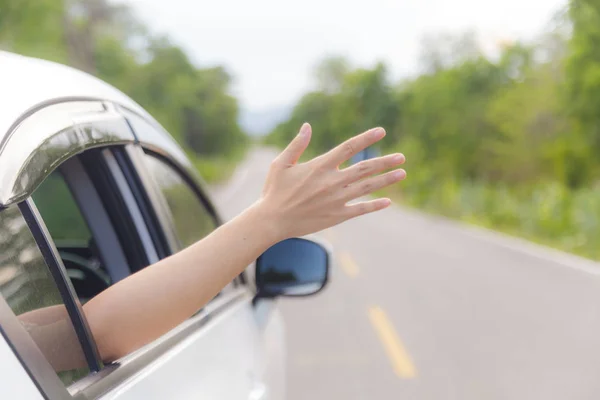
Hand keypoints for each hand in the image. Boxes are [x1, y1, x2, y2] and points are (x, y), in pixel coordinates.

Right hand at [259, 123, 405, 239]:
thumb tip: (307, 126)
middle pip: (365, 168)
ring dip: (386, 180)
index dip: (366, 138)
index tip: (381, 131)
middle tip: (402, 157)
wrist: (272, 221)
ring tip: (402, 173)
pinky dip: (374, 205)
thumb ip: (297, 145)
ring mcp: (336, 200)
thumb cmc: (274, 191)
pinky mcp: (337, 215)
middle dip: (385, 162)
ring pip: (367, 187)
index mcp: (320, 166)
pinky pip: (360, 209)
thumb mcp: (280, 164)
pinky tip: (387, 201)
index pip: (348, 147)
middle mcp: (332, 182)